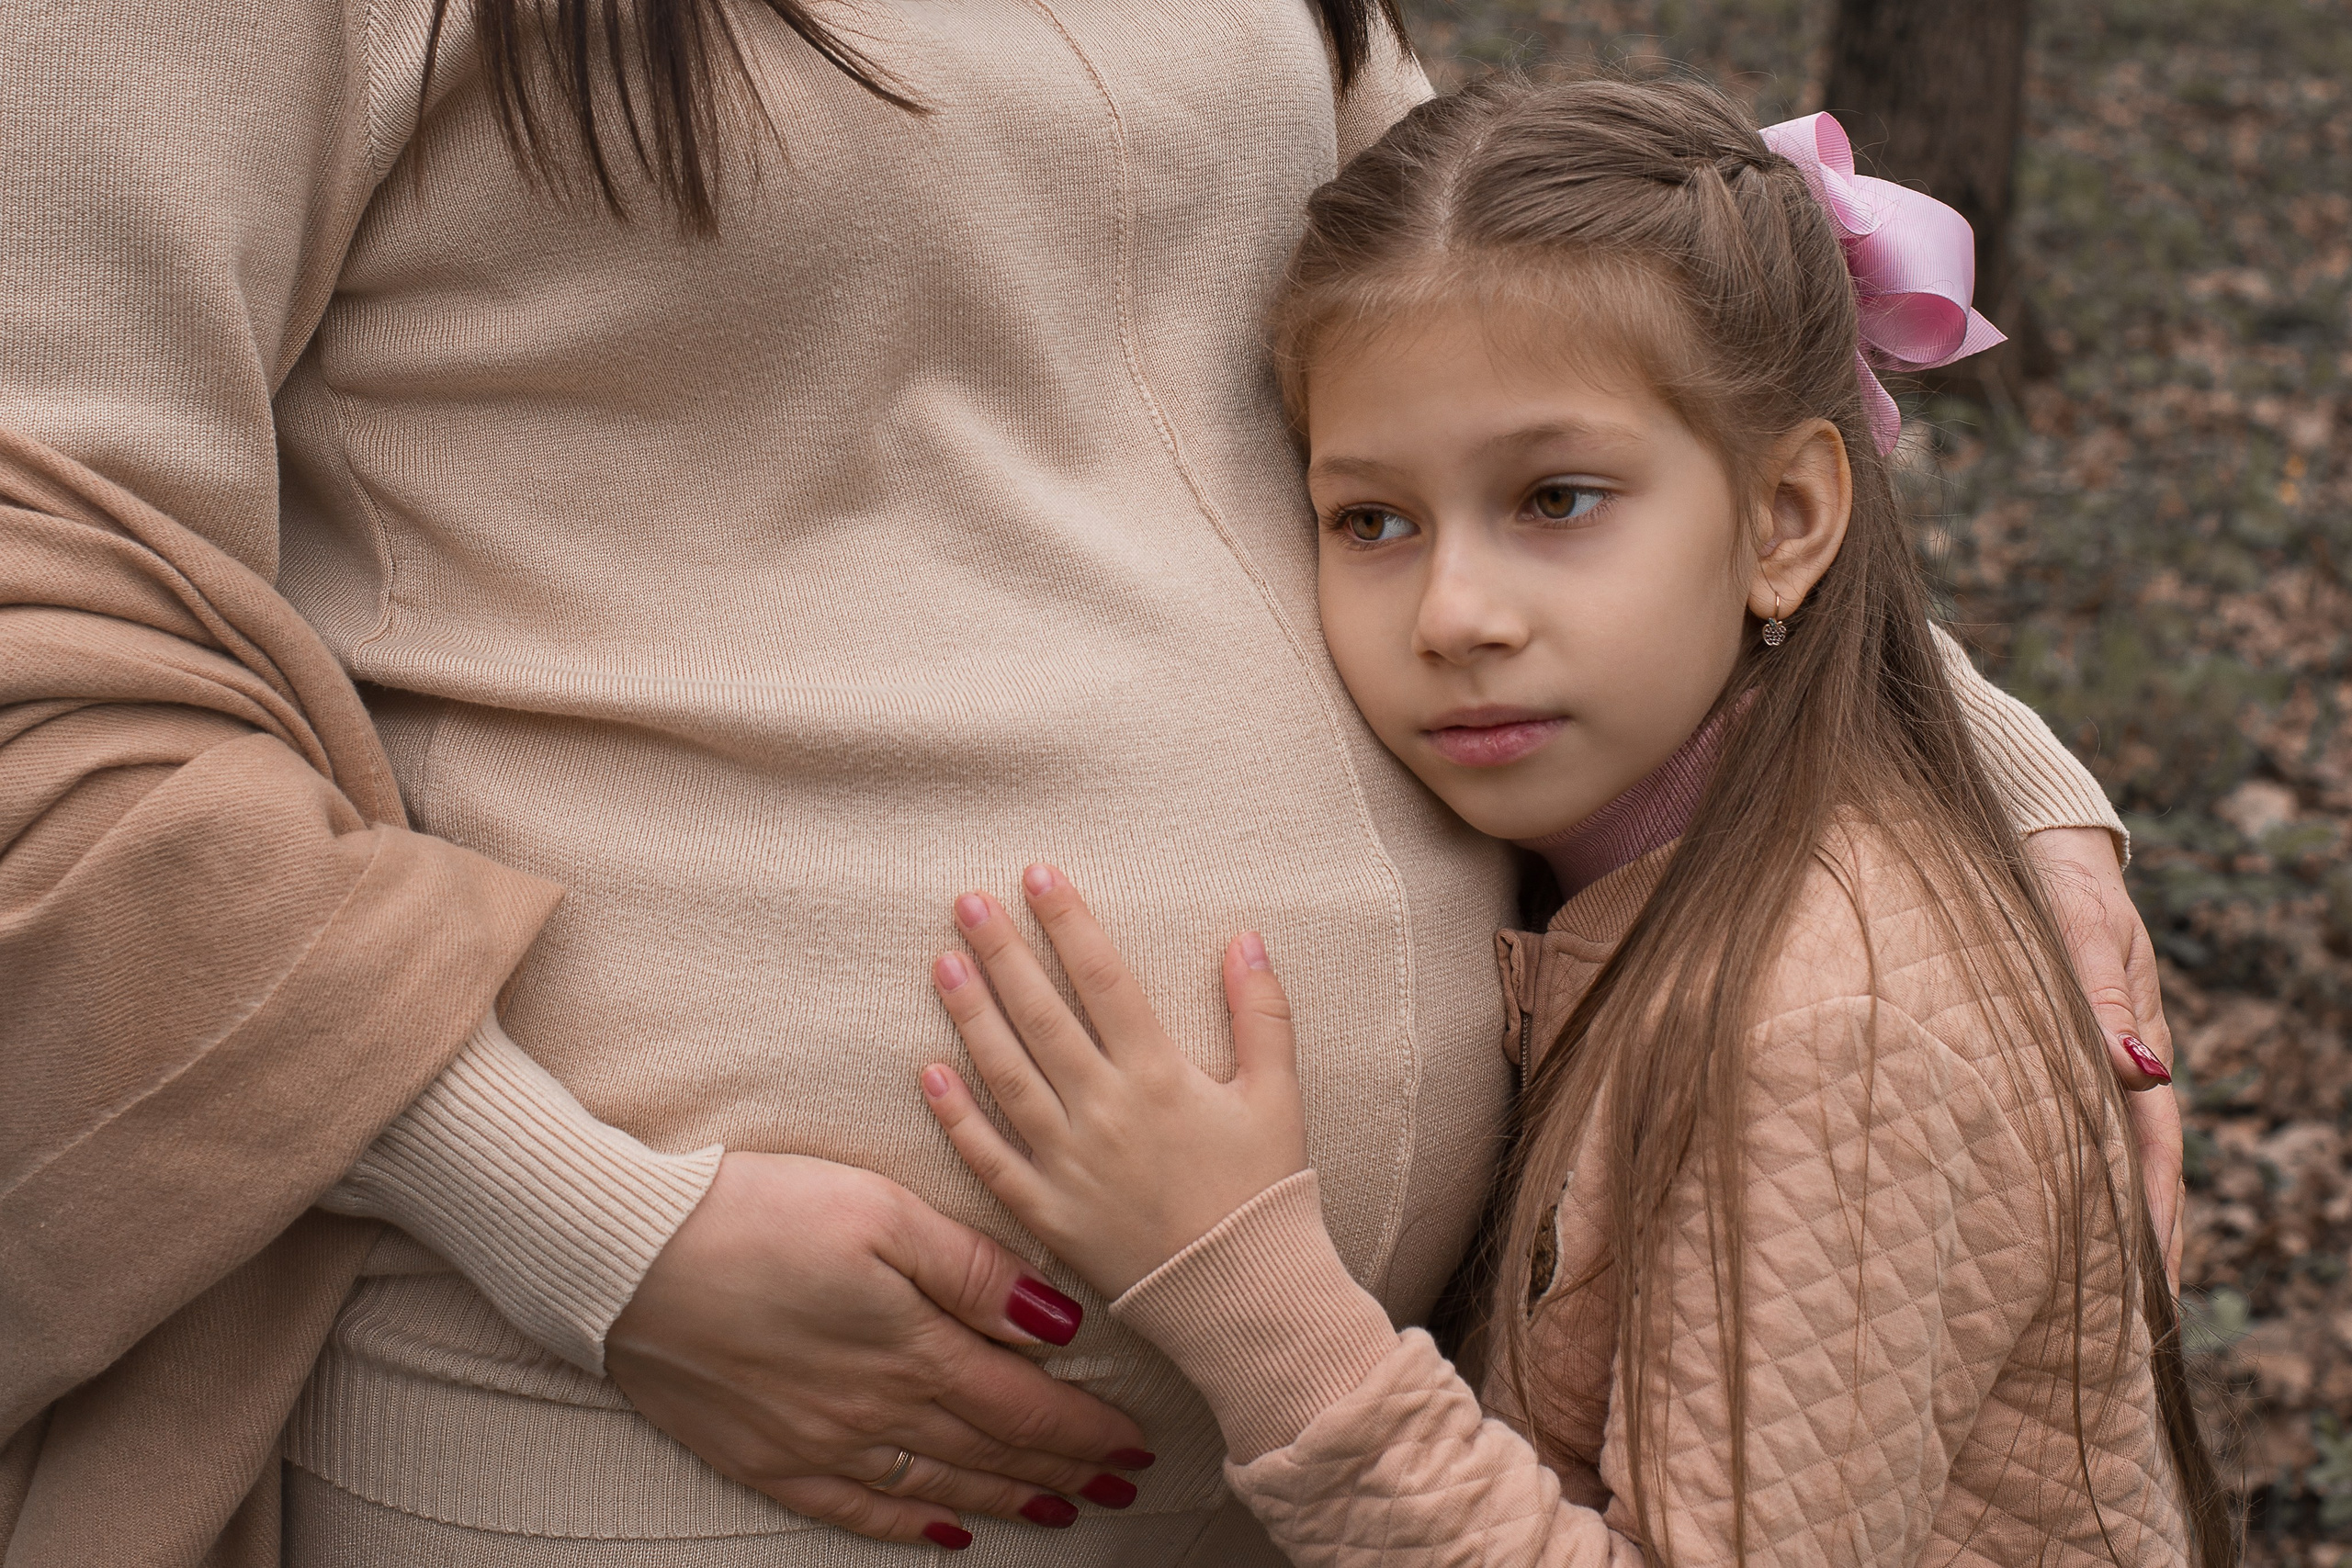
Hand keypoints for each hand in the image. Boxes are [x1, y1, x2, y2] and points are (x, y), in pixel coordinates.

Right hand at [606, 1151, 1153, 1547]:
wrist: (624, 1255)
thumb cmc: (757, 1212)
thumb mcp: (880, 1212)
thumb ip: (972, 1269)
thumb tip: (1059, 1320)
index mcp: (912, 1349)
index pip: (1025, 1405)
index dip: (1086, 1429)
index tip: (1137, 1442)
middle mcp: (874, 1412)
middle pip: (991, 1454)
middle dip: (1062, 1470)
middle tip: (1120, 1484)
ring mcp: (817, 1444)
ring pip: (936, 1488)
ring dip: (1004, 1500)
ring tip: (1057, 1509)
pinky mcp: (764, 1456)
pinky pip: (856, 1508)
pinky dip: (910, 1526)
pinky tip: (944, 1533)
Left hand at [920, 864, 1306, 1300]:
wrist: (1245, 1295)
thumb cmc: (1265, 1191)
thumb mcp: (1278, 1094)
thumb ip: (1262, 1011)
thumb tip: (1246, 935)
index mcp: (1161, 1075)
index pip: (1104, 978)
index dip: (1070, 921)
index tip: (1038, 873)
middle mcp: (1106, 1111)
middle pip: (1041, 1014)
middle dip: (1002, 950)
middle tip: (965, 900)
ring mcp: (1070, 1163)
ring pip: (1006, 1074)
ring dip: (970, 1015)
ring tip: (941, 962)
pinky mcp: (1048, 1213)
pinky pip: (989, 1158)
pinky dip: (956, 1116)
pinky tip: (928, 1072)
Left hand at [2025, 825, 2183, 1285]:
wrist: (2035, 840)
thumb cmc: (2054, 882)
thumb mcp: (2081, 935)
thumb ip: (2103, 1004)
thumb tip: (2138, 1075)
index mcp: (2139, 1045)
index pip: (2154, 1147)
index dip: (2155, 1216)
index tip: (2151, 1284)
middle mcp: (2120, 1061)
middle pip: (2135, 1165)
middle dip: (2137, 1239)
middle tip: (2125, 1322)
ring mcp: (2088, 1057)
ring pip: (2099, 1149)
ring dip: (2098, 1214)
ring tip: (2086, 1288)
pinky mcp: (2050, 1046)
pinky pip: (2064, 1122)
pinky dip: (2064, 1169)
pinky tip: (2043, 1206)